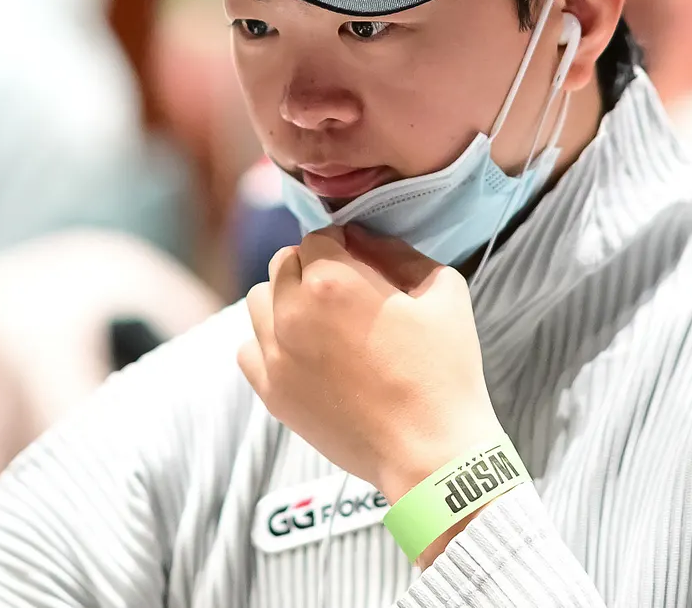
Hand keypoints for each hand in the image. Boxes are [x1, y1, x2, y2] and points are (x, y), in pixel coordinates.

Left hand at [238, 225, 503, 511]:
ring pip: (259, 301)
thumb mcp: (443, 290)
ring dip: (285, 300)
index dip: (345, 245)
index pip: (320, 236)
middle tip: (347, 294)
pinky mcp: (272, 393)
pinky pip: (247, 349)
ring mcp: (276, 356)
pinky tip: (301, 354)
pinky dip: (268, 343)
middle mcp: (291, 312)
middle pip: (285, 263)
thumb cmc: (444, 372)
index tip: (364, 264)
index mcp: (331, 280)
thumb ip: (399, 252)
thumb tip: (365, 241)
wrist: (431, 454)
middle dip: (313, 267)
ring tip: (321, 323)